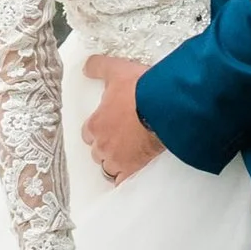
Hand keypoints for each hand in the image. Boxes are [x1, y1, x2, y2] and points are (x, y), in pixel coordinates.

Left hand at [84, 50, 164, 183]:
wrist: (165, 108)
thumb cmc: (140, 90)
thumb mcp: (117, 70)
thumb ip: (99, 67)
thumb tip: (86, 67)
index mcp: (96, 125)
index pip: (88, 133)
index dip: (98, 129)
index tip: (108, 125)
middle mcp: (103, 146)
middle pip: (97, 152)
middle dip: (106, 146)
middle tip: (120, 138)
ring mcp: (118, 160)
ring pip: (109, 167)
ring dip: (115, 162)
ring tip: (127, 154)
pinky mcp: (134, 170)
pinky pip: (123, 182)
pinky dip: (125, 178)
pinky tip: (132, 171)